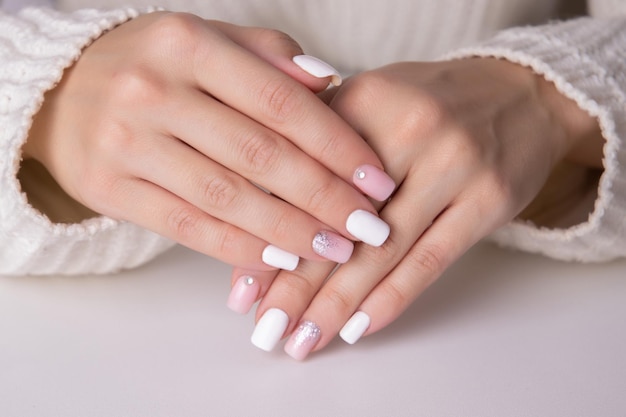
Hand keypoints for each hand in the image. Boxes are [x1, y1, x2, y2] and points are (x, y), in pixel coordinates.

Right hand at [23, 12, 395, 270]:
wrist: (60, 90)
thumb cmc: (154, 65)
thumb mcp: (208, 41)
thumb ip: (270, 57)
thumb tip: (331, 86)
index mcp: (187, 43)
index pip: (281, 103)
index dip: (337, 147)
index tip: (376, 182)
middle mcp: (154, 90)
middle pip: (259, 155)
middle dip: (324, 198)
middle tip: (368, 228)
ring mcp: (126, 141)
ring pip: (226, 197)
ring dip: (289, 231)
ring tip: (334, 250)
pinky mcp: (109, 187)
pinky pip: (187, 226)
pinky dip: (238, 247)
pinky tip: (278, 260)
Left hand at [231, 58, 601, 356]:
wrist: (521, 94)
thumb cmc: (430, 105)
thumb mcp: (371, 101)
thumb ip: (318, 149)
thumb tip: (264, 223)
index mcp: (365, 98)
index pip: (302, 180)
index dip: (268, 237)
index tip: (243, 290)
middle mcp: (409, 127)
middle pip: (337, 219)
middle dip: (296, 283)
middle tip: (265, 328)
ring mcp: (454, 164)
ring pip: (382, 249)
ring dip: (337, 304)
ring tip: (303, 340)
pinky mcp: (488, 199)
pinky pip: (431, 260)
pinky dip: (391, 299)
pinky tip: (358, 328)